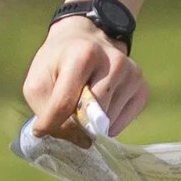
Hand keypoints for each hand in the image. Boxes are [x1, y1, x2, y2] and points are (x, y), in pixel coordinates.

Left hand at [20, 21, 148, 145]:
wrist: (86, 41)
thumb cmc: (58, 65)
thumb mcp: (38, 82)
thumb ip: (49, 111)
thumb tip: (80, 139)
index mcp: (83, 54)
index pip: (65, 103)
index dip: (51, 124)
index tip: (42, 130)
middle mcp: (113, 61)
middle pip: (91, 114)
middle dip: (74, 123)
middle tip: (65, 114)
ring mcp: (132, 74)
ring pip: (107, 121)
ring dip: (91, 123)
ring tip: (84, 102)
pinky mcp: (142, 87)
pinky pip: (122, 122)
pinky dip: (107, 124)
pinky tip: (100, 106)